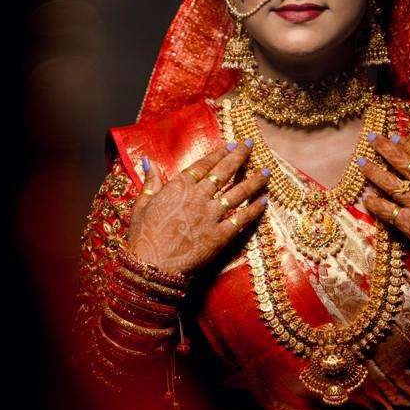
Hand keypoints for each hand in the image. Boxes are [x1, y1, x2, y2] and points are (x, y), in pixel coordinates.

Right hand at [125, 140, 269, 276]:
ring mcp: (210, 216)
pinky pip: (241, 219)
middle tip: (251, 145)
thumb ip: (150, 182)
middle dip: (239, 156)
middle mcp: (198, 197)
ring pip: (237, 193)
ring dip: (254, 180)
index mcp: (179, 188)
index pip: (203, 165)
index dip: (219, 153)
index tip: (232, 144)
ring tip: (267, 171)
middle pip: (223, 172)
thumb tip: (147, 160)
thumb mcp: (141, 205)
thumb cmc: (142, 237)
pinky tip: (264, 201)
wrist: (151, 266)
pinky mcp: (219, 235)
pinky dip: (254, 210)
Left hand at [355, 132, 409, 260]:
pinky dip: (375, 205)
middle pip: (400, 161)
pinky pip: (386, 211)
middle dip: (383, 148)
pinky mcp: (408, 222)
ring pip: (389, 183)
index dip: (406, 143)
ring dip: (372, 171)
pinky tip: (366, 199)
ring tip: (360, 162)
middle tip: (370, 139)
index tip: (394, 136)